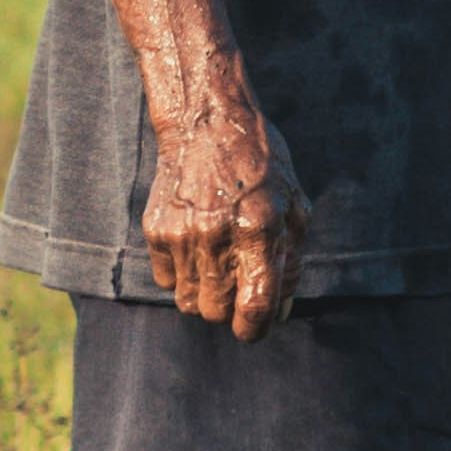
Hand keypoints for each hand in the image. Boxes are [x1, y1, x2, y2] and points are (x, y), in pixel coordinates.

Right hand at [143, 103, 308, 341]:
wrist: (206, 122)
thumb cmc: (261, 165)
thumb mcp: (294, 205)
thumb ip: (291, 263)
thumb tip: (281, 313)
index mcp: (259, 229)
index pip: (254, 307)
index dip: (257, 329)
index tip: (256, 325)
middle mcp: (217, 234)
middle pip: (216, 313)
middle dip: (230, 309)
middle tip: (238, 284)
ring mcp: (181, 233)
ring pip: (188, 302)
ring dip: (205, 294)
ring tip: (217, 263)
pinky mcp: (156, 229)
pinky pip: (165, 281)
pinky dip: (181, 275)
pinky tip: (195, 246)